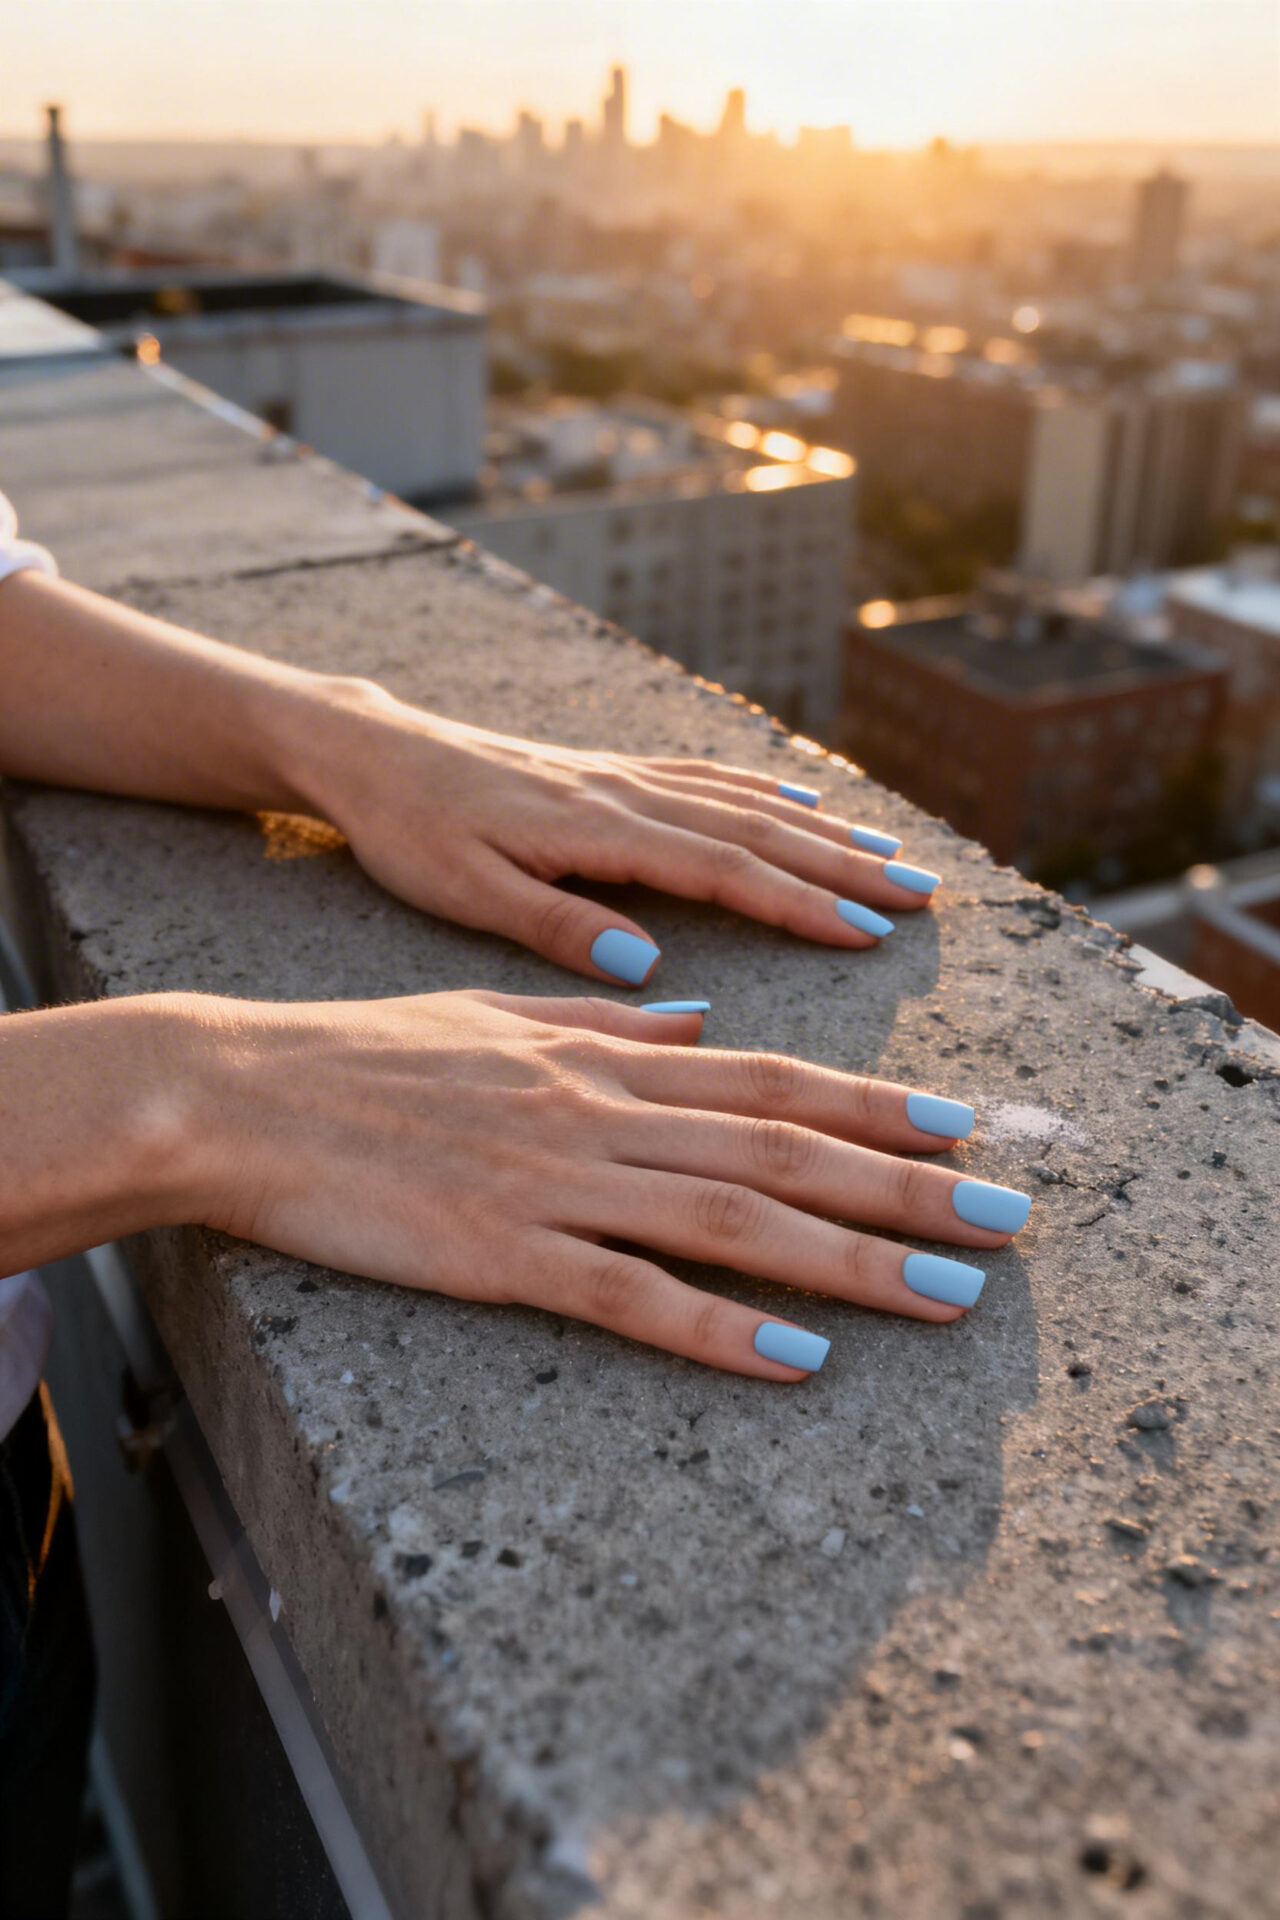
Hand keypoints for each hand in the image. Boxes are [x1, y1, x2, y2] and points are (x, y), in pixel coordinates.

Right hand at [193, 991, 1028, 1377]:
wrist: (235, 1089)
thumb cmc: (356, 1057)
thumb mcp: (491, 1010)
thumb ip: (599, 1013)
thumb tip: (691, 1014)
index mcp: (599, 1054)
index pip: (766, 1076)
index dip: (873, 1101)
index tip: (961, 1124)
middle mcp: (599, 1109)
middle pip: (781, 1146)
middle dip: (906, 1183)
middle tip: (1008, 1213)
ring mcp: (554, 1180)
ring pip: (734, 1219)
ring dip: (852, 1259)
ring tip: (953, 1294)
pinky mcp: (498, 1252)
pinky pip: (629, 1298)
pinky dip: (720, 1331)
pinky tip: (798, 1361)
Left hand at [292, 692, 940, 984]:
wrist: (368, 750)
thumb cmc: (409, 832)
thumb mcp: (463, 891)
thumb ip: (558, 926)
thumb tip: (651, 967)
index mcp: (598, 829)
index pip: (722, 868)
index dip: (800, 902)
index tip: (867, 934)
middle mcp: (626, 793)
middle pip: (758, 827)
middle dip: (846, 864)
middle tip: (923, 897)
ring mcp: (623, 776)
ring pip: (745, 799)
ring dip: (826, 828)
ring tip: (896, 856)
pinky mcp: (609, 772)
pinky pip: (707, 775)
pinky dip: (767, 787)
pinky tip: (803, 799)